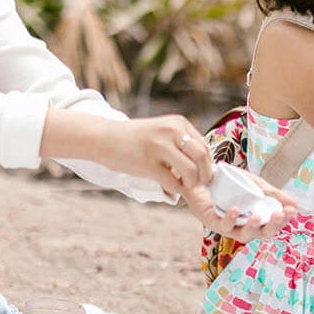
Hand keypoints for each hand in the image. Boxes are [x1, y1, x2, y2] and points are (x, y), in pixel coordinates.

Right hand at [91, 115, 214, 192]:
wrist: (105, 138)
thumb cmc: (136, 139)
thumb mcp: (163, 131)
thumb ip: (182, 143)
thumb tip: (204, 166)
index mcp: (178, 123)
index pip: (204, 147)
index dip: (207, 165)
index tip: (203, 176)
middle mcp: (171, 131)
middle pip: (202, 157)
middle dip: (205, 176)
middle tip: (199, 184)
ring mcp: (159, 146)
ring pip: (190, 171)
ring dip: (191, 183)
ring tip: (183, 185)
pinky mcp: (148, 163)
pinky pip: (172, 182)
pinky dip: (175, 189)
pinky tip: (169, 187)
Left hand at [183, 171, 297, 241]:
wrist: (204, 176)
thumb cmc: (230, 184)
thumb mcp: (256, 186)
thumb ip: (274, 195)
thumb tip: (294, 204)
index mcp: (257, 220)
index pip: (274, 225)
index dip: (284, 221)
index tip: (291, 210)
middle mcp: (244, 227)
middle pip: (261, 235)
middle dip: (272, 227)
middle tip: (279, 215)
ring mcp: (228, 227)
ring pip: (243, 235)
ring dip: (252, 227)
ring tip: (258, 217)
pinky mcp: (213, 221)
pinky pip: (223, 225)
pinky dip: (230, 218)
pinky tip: (236, 210)